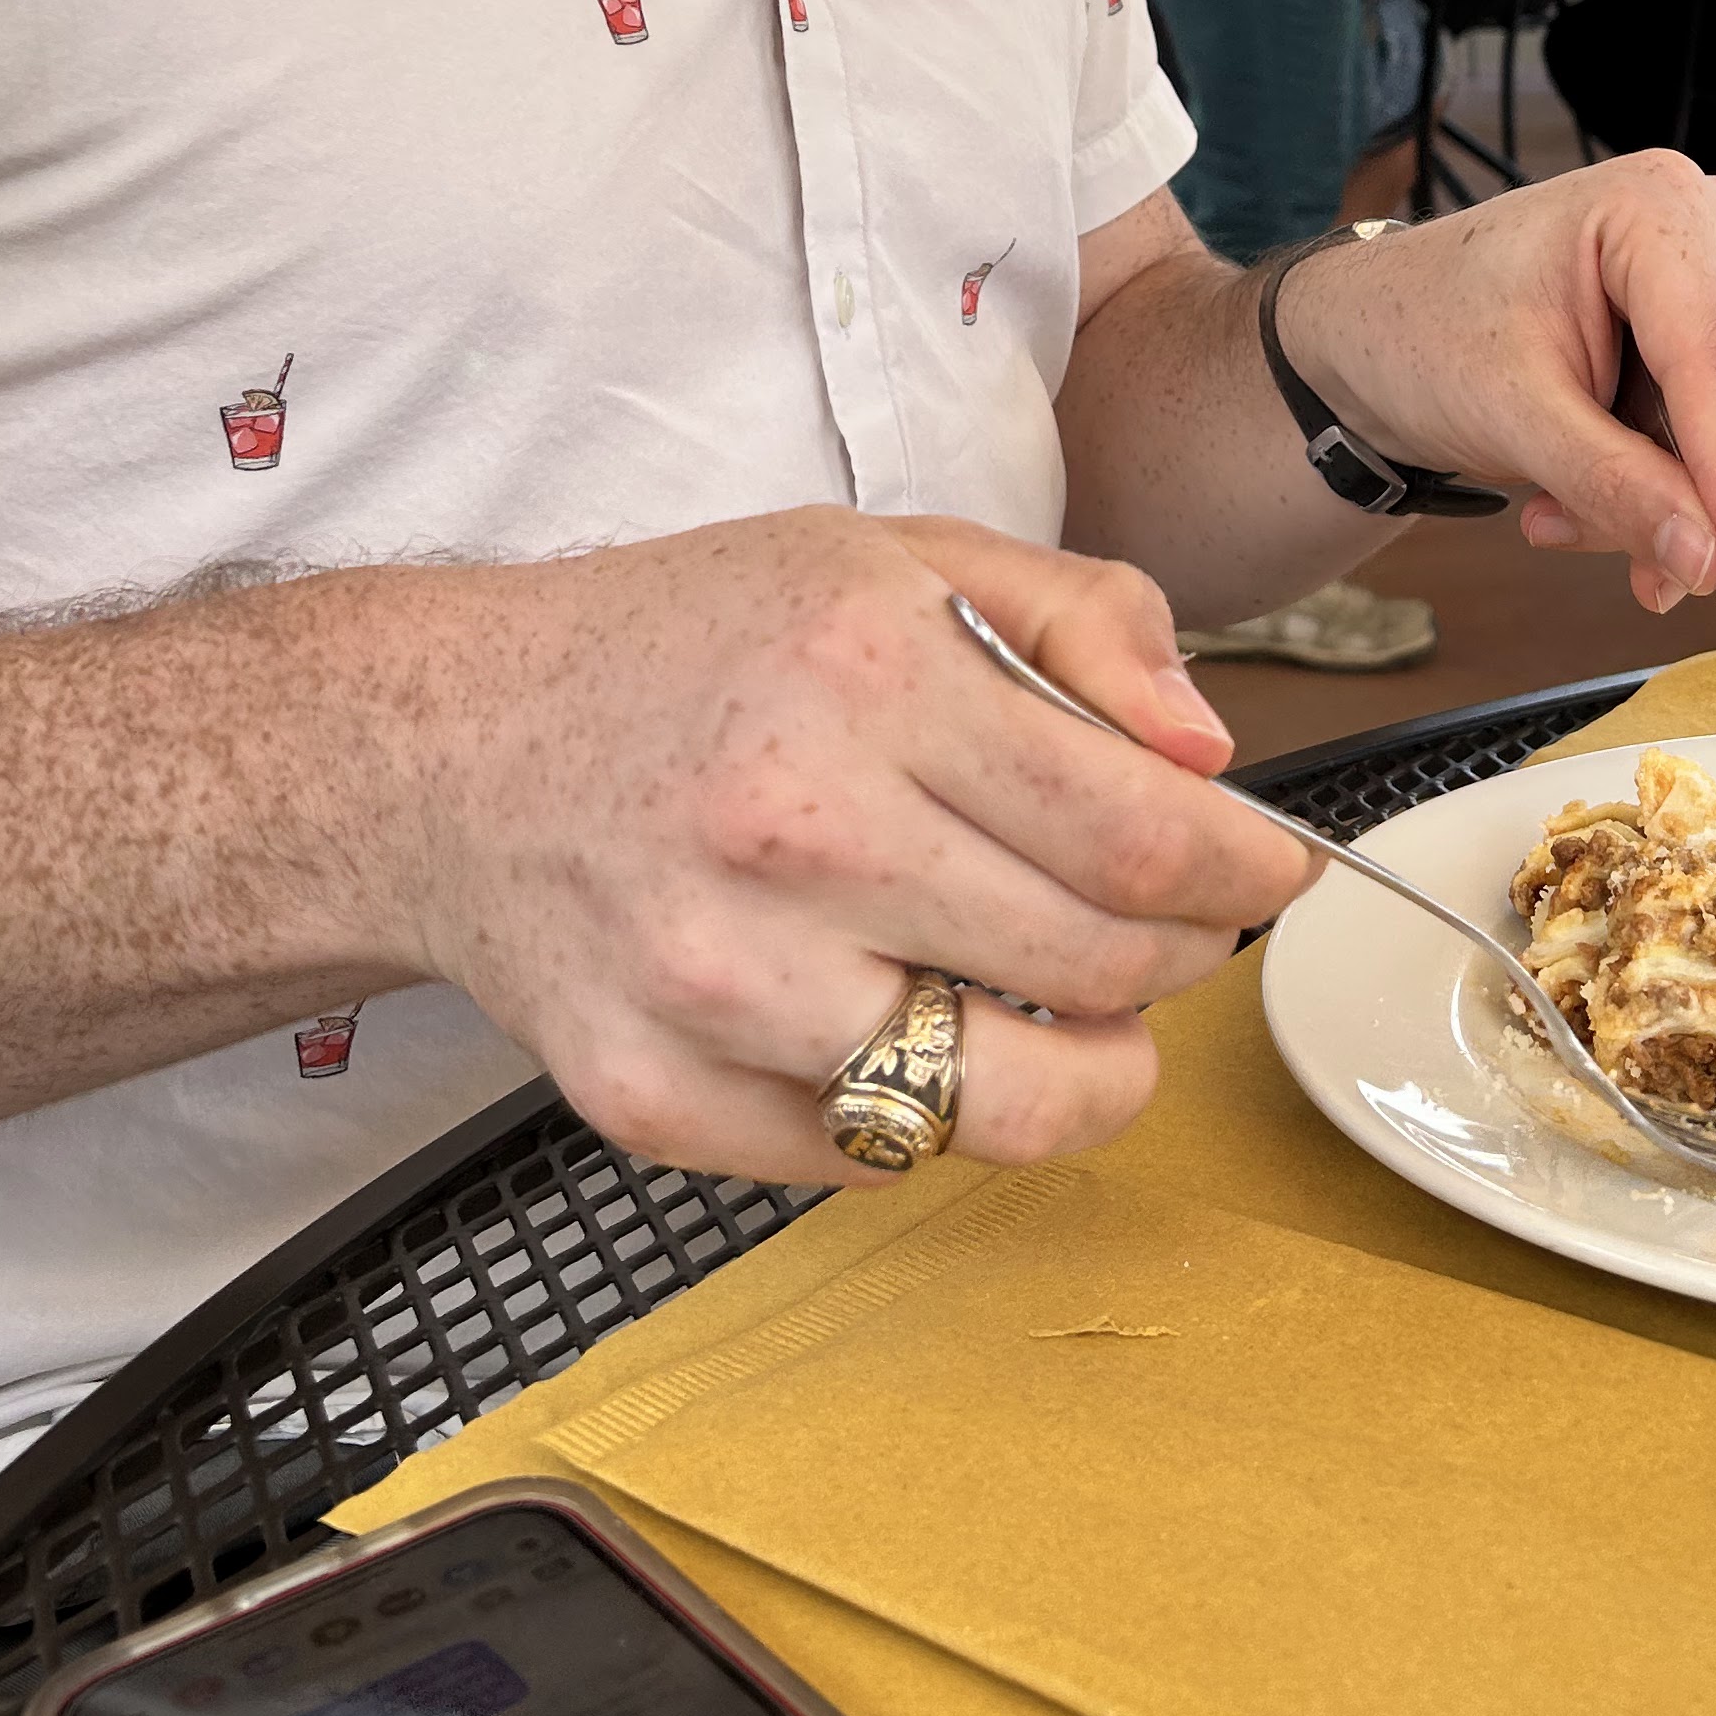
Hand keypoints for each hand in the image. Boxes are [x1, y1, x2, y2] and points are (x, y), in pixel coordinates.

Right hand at [392, 511, 1312, 1189]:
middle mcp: (789, 833)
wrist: (449, 754)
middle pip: (1100, 969)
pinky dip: (933, 1110)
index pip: (1142, 833)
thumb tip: (1210, 755)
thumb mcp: (896, 557)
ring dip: (1092, 1068)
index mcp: (865, 674)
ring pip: (1007, 1106)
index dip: (1244, 873)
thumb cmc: (695, 646)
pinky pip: (878, 1159)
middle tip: (1171, 926)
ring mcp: (716, 986)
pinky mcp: (656, 1103)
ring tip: (1081, 1005)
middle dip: (1180, 957)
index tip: (1266, 873)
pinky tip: (917, 1019)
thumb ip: (1083, 620)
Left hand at [1271, 159, 1715, 614]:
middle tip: (1646, 573)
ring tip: (1569, 516)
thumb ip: (1613, 486)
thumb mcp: (1509, 415)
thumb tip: (1708, 558)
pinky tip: (1590, 499)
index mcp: (1654, 206)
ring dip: (1689, 501)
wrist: (1383, 331)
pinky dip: (1681, 489)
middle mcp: (1711, 224)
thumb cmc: (1426, 331)